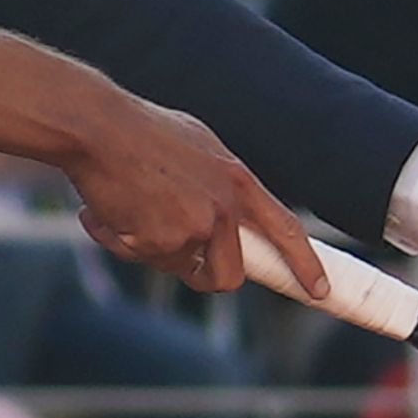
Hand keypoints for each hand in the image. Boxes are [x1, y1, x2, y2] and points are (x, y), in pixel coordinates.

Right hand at [59, 89, 324, 296]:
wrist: (98, 127)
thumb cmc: (140, 130)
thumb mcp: (199, 147)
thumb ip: (219, 184)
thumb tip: (226, 219)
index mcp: (238, 180)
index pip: (286, 230)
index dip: (305, 263)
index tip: (319, 290)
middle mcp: (224, 208)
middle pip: (228, 276)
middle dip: (201, 274)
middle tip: (168, 249)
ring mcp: (194, 227)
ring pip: (177, 267)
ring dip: (151, 249)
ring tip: (126, 209)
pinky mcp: (161, 242)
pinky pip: (139, 258)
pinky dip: (117, 239)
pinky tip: (103, 209)